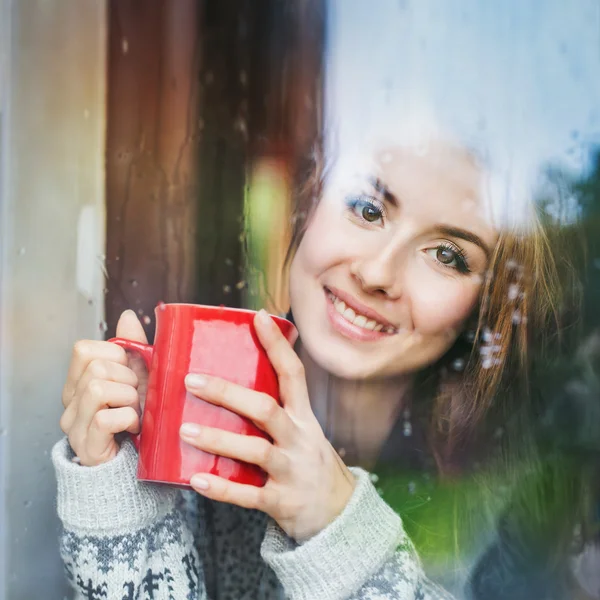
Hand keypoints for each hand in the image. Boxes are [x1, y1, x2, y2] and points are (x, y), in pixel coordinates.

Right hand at [60, 310, 147, 465]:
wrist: (136, 462)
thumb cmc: (136, 417)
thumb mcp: (138, 377)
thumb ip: (132, 347)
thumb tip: (128, 316)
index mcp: (79, 381)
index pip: (84, 349)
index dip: (115, 355)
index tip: (130, 372)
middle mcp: (70, 402)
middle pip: (96, 368)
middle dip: (128, 378)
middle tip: (136, 396)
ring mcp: (75, 425)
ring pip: (98, 389)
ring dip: (129, 398)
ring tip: (136, 411)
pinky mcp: (87, 446)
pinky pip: (105, 419)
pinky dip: (127, 419)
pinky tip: (133, 426)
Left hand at [180, 309, 355, 541]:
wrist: (340, 513)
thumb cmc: (310, 462)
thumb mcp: (304, 430)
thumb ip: (280, 409)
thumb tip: (238, 381)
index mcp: (303, 416)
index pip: (293, 374)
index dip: (277, 345)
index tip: (258, 317)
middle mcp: (299, 438)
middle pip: (265, 409)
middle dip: (228, 393)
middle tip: (191, 380)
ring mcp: (292, 470)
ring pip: (255, 451)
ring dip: (218, 440)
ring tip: (184, 430)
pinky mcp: (282, 501)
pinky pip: (249, 495)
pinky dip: (222, 488)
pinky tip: (196, 479)